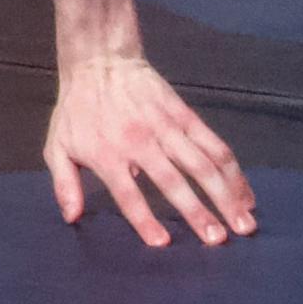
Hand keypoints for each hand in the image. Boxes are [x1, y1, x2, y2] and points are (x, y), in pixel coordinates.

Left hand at [44, 55, 257, 248]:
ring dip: (226, 194)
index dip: (144, 218)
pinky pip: (214, 144)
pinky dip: (233, 170)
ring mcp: (167, 127)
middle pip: (174, 181)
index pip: (128, 192)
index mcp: (108, 153)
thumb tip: (71, 217)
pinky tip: (245, 193)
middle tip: (218, 240)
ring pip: (202, 164)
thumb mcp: (57, 145)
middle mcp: (141, 142)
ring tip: (244, 223)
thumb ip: (64, 183)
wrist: (101, 60)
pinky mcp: (185, 115)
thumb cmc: (78, 109)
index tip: (163, 243)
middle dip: (198, 212)